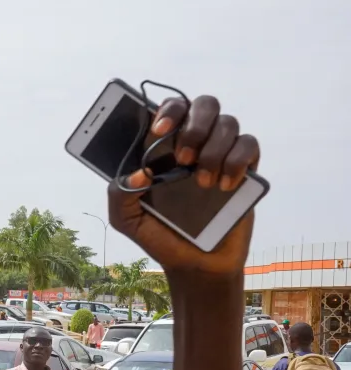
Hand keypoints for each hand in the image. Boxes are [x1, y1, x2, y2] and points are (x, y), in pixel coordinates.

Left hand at [109, 95, 259, 276]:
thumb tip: (138, 172)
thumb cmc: (160, 236)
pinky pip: (249, 144)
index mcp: (164, 148)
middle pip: (205, 104)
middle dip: (194, 125)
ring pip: (228, 123)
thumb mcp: (127, 220)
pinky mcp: (246, 169)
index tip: (159, 131)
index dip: (168, 110)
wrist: (196, 265)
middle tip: (183, 159)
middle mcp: (195, 143)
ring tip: (202, 184)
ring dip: (214, 149)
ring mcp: (222, 153)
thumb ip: (119, 194)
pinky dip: (237, 161)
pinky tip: (224, 186)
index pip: (170, 108)